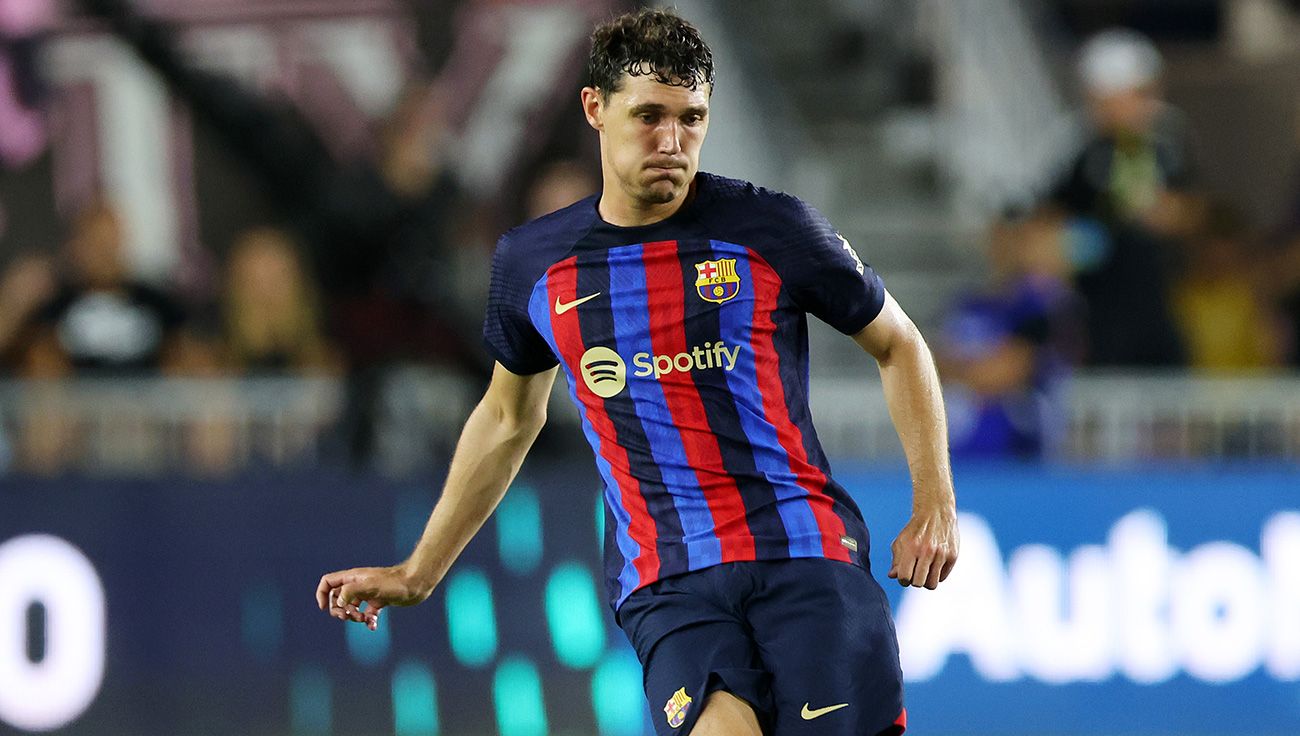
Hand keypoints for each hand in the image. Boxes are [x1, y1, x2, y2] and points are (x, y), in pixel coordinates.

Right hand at [315, 564, 431, 630]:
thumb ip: (350, 591)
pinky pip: (366, 614)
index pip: (328, 582)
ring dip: (352, 617)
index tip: (324, 608)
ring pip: (351, 607)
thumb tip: (337, 602)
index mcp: (353, 578)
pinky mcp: (378, 602)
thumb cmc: (394, 583)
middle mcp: (358, 585)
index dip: (321, 594)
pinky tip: (373, 625)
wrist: (416, 583)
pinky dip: (367, 621)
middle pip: (337, 598)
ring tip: (363, 619)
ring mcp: (368, 594)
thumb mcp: (370, 586)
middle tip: (349, 616)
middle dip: (339, 610)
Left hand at [888, 505, 958, 589]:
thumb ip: (896, 560)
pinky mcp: (953, 556)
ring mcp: (942, 554)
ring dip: (926, 581)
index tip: (904, 575)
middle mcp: (927, 551)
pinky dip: (936, 575)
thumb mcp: (901, 541)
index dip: (903, 580)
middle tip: (915, 573)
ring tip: (924, 572)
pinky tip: (933, 565)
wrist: (936, 513)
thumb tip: (892, 576)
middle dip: (914, 581)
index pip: (904, 577)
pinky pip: (942, 577)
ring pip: (932, 584)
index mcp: (912, 547)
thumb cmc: (915, 530)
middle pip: (918, 583)